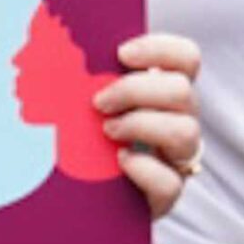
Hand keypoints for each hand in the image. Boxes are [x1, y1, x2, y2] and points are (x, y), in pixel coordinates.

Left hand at [96, 33, 202, 219]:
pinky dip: (144, 168)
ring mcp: (176, 158)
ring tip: (107, 130)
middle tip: (99, 101)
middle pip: (183, 91)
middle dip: (137, 90)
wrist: (79, 194)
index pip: (185, 58)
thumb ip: (88, 80)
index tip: (121, 53)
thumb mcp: (85, 105)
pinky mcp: (166, 194)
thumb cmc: (82, 140)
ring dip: (141, 125)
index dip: (160, 49)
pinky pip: (170, 181)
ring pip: (186, 132)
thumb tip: (57, 51)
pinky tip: (120, 161)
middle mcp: (179, 120)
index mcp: (164, 92)